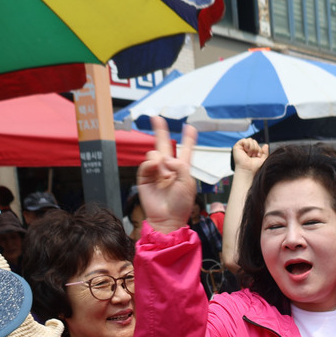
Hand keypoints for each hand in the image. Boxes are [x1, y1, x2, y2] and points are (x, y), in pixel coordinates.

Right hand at [137, 115, 198, 234]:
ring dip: (159, 158)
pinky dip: (150, 164)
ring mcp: (156, 172)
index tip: (190, 127)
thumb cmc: (180, 204)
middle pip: (164, 145)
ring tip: (164, 172)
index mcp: (181, 169)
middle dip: (160, 130)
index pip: (185, 150)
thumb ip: (180, 166)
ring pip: (154, 154)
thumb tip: (164, 158)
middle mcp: (168, 168)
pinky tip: (155, 168)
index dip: (188, 139)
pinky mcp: (144, 178)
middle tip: (156, 117)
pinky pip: (146, 164)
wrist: (167, 218)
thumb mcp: (187, 183)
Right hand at [232, 138, 268, 175]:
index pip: (256, 143)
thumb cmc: (254, 167)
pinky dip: (247, 146)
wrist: (248, 170)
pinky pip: (244, 140)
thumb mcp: (263, 159)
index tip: (258, 156)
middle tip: (253, 156)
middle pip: (253, 140)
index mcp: (250, 151)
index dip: (258, 149)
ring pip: (250, 140)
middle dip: (256, 148)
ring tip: (249, 155)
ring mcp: (241, 147)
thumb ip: (265, 152)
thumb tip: (266, 145)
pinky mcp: (237, 147)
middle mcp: (245, 148)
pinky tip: (246, 152)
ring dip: (252, 148)